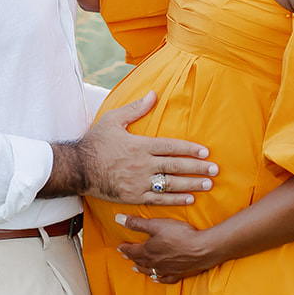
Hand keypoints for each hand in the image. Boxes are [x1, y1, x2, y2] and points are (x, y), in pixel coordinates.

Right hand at [70, 92, 217, 205]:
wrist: (78, 169)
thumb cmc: (95, 142)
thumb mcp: (113, 120)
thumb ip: (135, 108)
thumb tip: (153, 94)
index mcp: (140, 145)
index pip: (171, 147)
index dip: (189, 149)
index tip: (205, 151)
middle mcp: (142, 164)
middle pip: (175, 166)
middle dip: (197, 168)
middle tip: (215, 169)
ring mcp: (138, 182)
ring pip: (170, 184)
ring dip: (191, 185)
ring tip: (208, 184)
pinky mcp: (133, 196)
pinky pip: (159, 199)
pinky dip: (175, 200)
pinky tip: (189, 199)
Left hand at [115, 213, 217, 282]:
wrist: (202, 248)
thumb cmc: (179, 234)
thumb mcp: (156, 224)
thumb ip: (137, 223)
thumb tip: (118, 219)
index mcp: (148, 251)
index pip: (132, 250)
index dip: (125, 248)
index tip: (120, 247)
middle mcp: (155, 262)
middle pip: (140, 261)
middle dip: (132, 258)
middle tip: (125, 256)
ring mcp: (166, 270)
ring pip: (150, 270)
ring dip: (141, 268)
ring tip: (135, 268)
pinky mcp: (178, 274)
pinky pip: (165, 279)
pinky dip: (158, 278)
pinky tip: (156, 278)